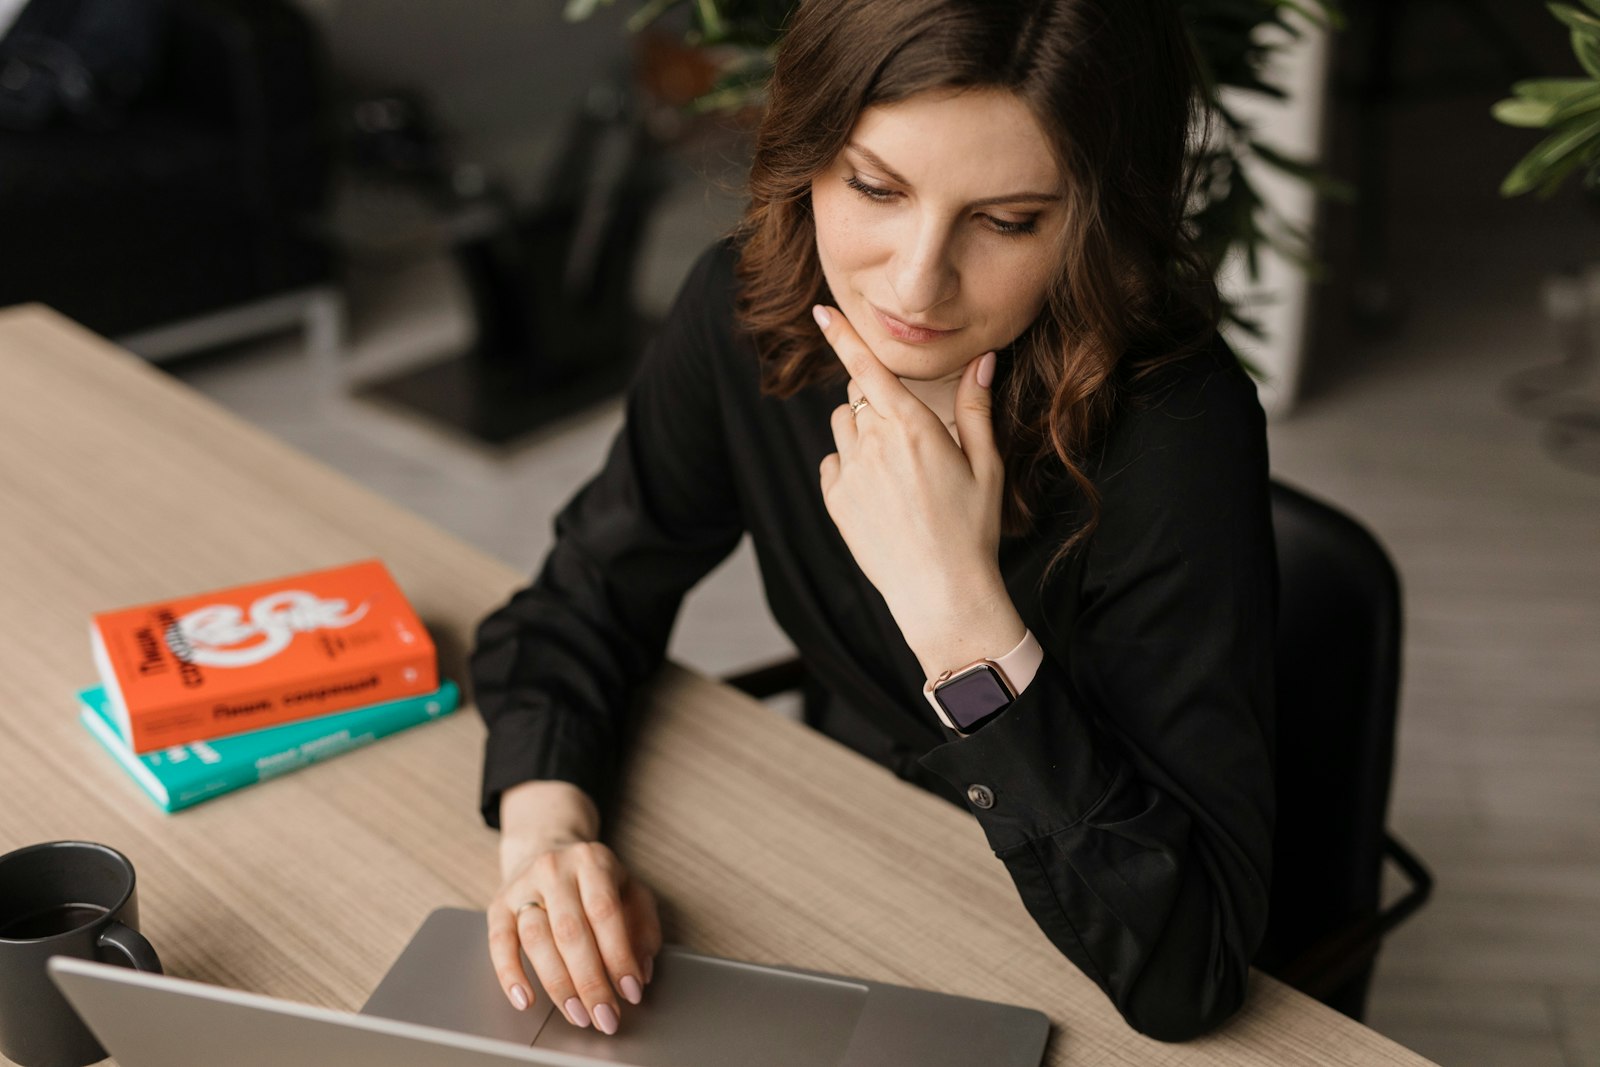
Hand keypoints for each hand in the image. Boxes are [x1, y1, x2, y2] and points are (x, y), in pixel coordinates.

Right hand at [487, 787, 660, 1035]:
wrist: (546, 851)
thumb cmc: (595, 882)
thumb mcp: (630, 891)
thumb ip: (643, 928)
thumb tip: (641, 971)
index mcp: (592, 861)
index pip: (605, 912)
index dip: (619, 956)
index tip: (630, 992)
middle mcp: (554, 869)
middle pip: (570, 931)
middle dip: (589, 982)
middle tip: (603, 1017)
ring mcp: (522, 886)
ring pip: (536, 939)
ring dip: (558, 985)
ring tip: (576, 1014)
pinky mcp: (498, 905)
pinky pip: (498, 943)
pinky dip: (510, 975)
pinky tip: (525, 1001)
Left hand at [813, 304, 1023, 675]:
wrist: (941, 592)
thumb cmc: (971, 529)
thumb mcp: (986, 466)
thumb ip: (977, 409)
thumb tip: (983, 360)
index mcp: (913, 427)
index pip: (869, 367)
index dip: (842, 335)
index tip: (821, 310)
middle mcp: (875, 443)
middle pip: (859, 395)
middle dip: (877, 401)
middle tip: (909, 440)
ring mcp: (850, 473)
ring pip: (843, 426)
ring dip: (862, 433)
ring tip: (896, 471)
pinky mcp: (835, 501)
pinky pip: (833, 463)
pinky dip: (850, 467)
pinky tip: (879, 495)